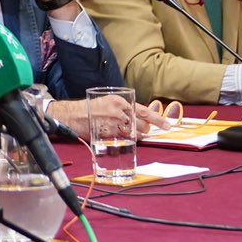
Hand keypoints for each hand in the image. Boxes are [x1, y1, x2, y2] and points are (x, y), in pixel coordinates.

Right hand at [46, 96, 170, 140]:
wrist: (73, 115)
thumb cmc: (92, 108)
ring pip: (134, 133)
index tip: (167, 125)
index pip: (143, 111)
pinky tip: (122, 137)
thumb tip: (137, 117)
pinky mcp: (109, 134)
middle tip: (142, 129)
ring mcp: (114, 124)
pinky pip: (124, 140)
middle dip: (144, 128)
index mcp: (119, 101)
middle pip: (141, 124)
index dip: (158, 119)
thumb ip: (123, 108)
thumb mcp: (109, 102)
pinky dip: (126, 140)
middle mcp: (118, 112)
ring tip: (130, 132)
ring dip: (136, 135)